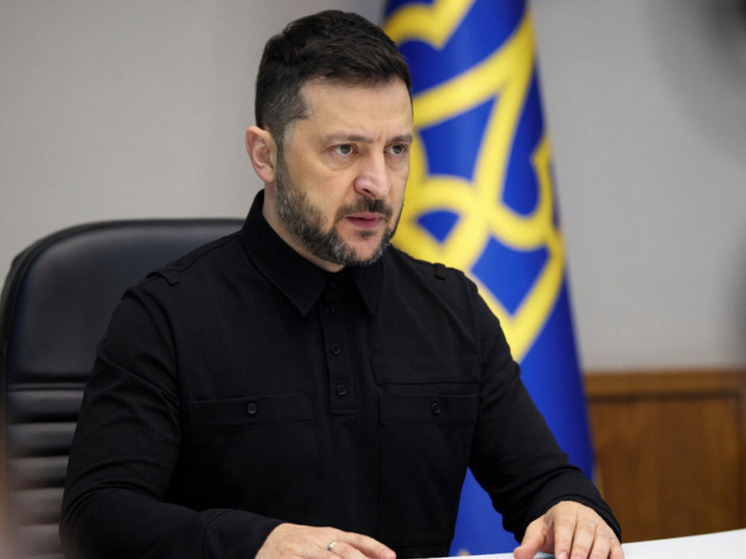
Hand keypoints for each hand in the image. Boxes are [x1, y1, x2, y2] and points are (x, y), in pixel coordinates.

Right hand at [255, 523, 395, 558]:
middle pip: (343, 553)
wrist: (265, 540)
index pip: (355, 540)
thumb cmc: (301, 543)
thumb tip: (381, 557)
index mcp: (328, 534)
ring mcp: (300, 553)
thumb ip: (350, 547)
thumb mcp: (324, 539)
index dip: (373, 548)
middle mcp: (316, 542)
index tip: (389, 557)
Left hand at [513, 501, 623, 558]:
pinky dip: (615, 558)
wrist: (574, 514)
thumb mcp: (539, 529)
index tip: (561, 558)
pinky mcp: (612, 541)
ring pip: (602, 542)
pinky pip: (616, 550)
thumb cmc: (555, 526)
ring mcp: (601, 529)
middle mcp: (586, 519)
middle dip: (581, 552)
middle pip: (585, 535)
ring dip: (598, 556)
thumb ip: (529, 543)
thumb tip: (519, 555)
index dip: (564, 544)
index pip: (565, 528)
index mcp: (565, 514)